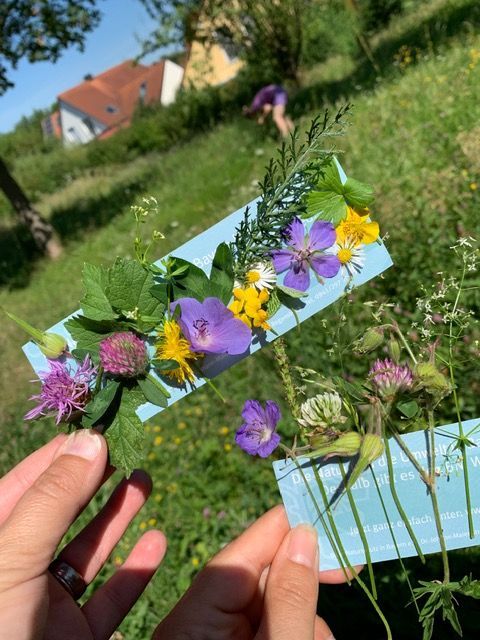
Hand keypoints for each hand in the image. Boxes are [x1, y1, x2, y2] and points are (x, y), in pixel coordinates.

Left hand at [0, 430, 165, 639]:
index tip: (97, 428)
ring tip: (146, 480)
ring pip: (88, 554)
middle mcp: (16, 574)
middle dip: (94, 481)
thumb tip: (90, 440)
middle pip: (60, 515)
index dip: (58, 455)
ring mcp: (45, 610)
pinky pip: (110, 600)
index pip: (21, 487)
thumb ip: (52, 500)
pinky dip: (135, 572)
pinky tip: (157, 543)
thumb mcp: (12, 559)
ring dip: (118, 518)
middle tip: (128, 450)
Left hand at [153, 505, 354, 639]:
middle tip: (347, 567)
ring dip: (307, 617)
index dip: (279, 527)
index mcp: (191, 622)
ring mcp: (222, 638)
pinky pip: (276, 626)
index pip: (237, 556)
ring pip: (276, 605)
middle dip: (302, 582)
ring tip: (320, 639)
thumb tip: (305, 533)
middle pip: (261, 580)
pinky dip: (300, 631)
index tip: (319, 506)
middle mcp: (203, 626)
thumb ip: (290, 600)